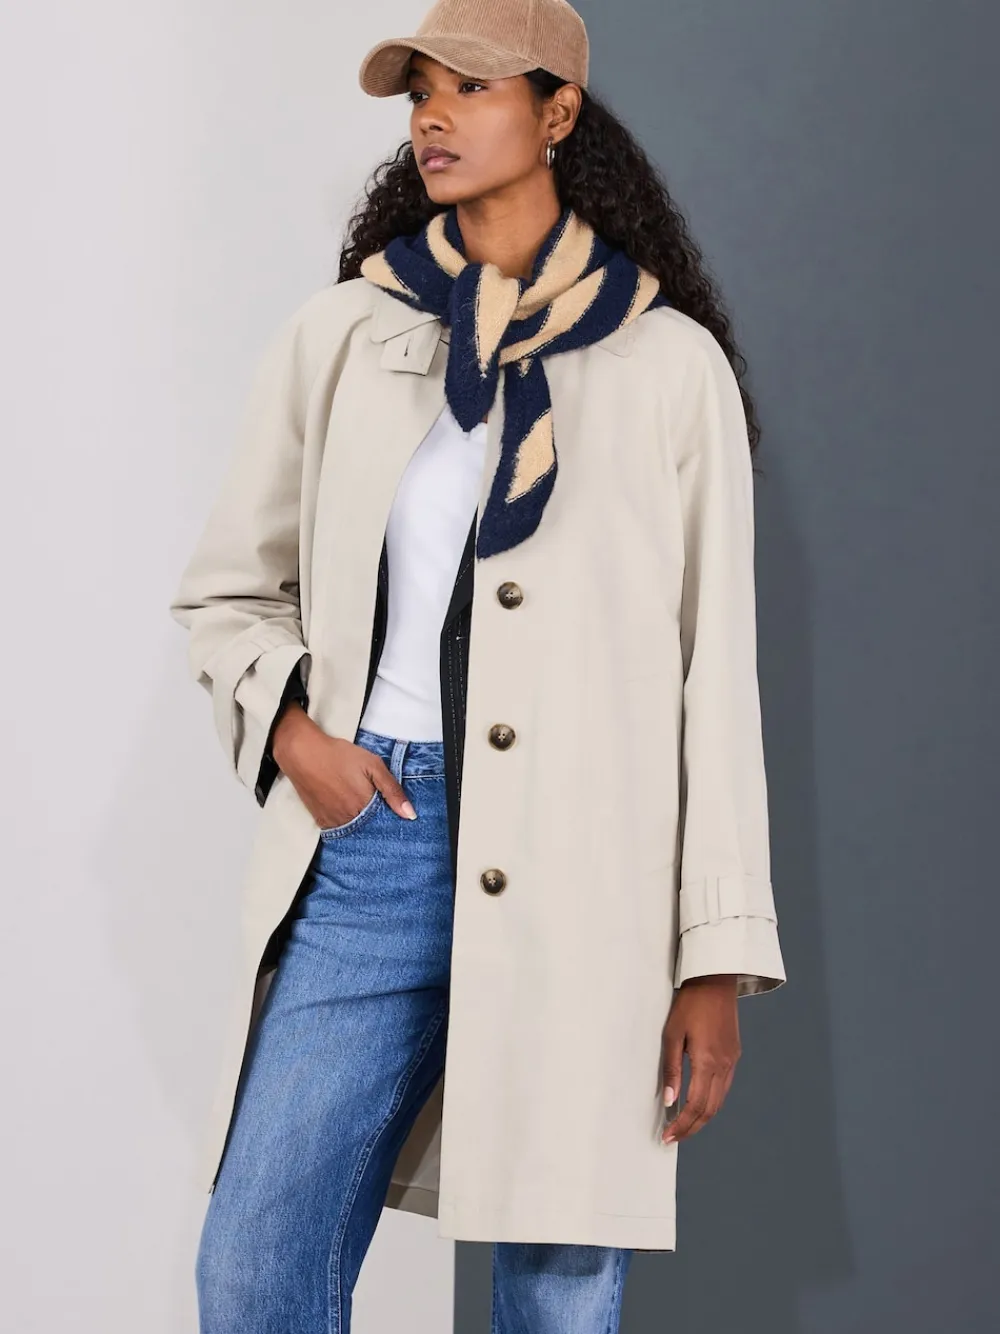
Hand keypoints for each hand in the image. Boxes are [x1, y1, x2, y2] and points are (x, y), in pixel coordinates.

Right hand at [271, 706, 416, 825]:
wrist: (302, 753)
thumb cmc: (339, 755)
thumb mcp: (372, 765)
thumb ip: (392, 790)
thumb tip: (410, 815)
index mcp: (365, 806)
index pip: (386, 823)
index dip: (391, 818)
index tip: (395, 815)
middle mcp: (349, 820)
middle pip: (370, 829)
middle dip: (377, 822)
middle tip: (375, 806)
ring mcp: (333, 822)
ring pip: (355, 831)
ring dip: (361, 824)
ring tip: (359, 805)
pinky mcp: (321, 820)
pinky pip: (338, 830)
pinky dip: (346, 823)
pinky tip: (347, 810)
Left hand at [659, 974, 740, 1144]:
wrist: (715, 981)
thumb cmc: (690, 1004)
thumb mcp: (672, 1034)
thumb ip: (672, 1069)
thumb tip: (669, 1100)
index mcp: (707, 1061)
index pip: (695, 1106)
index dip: (682, 1125)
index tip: (667, 1136)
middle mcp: (724, 1065)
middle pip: (710, 1110)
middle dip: (691, 1128)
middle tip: (673, 1138)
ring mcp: (732, 1061)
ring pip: (719, 1101)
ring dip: (702, 1118)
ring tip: (684, 1126)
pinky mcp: (734, 1054)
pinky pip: (725, 1087)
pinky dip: (712, 1102)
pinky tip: (700, 1104)